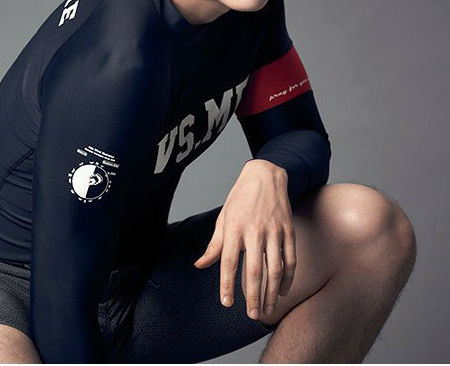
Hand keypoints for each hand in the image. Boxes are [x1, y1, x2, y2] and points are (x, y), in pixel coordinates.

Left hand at [193, 159, 295, 320]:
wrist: (265, 175)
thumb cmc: (240, 198)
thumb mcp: (223, 218)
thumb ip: (214, 245)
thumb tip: (200, 265)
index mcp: (234, 227)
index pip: (228, 261)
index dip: (226, 284)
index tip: (226, 303)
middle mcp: (254, 230)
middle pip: (254, 270)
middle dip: (252, 296)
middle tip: (250, 315)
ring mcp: (274, 231)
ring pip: (274, 269)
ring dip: (270, 293)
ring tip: (265, 309)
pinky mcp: (288, 230)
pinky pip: (290, 260)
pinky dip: (287, 279)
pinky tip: (281, 292)